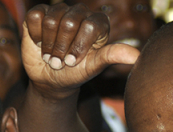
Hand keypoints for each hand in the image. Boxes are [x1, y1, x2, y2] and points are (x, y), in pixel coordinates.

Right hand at [22, 3, 139, 99]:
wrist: (50, 79)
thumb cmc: (75, 73)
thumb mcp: (93, 67)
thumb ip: (112, 57)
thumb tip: (137, 56)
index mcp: (98, 23)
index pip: (90, 25)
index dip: (78, 46)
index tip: (73, 62)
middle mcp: (80, 13)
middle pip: (69, 22)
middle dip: (62, 48)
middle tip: (60, 62)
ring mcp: (59, 11)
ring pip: (51, 20)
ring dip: (48, 45)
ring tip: (50, 56)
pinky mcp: (40, 13)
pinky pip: (35, 17)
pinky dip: (35, 35)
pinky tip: (39, 43)